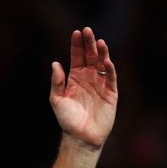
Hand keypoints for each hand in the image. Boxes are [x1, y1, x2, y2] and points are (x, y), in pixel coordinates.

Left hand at [50, 27, 117, 149]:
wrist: (80, 136)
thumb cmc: (66, 119)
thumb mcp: (56, 99)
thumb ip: (56, 82)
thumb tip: (55, 63)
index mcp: (74, 78)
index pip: (77, 57)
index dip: (77, 45)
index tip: (76, 32)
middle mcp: (88, 78)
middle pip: (90, 57)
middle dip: (89, 44)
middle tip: (87, 30)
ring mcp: (100, 84)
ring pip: (102, 64)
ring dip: (101, 53)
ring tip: (99, 42)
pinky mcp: (110, 93)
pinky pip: (111, 78)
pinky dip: (109, 69)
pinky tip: (106, 61)